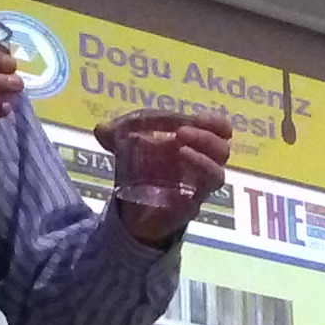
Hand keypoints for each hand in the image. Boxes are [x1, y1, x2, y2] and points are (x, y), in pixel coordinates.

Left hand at [96, 110, 233, 241]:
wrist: (133, 208)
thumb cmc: (140, 169)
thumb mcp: (128, 146)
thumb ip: (116, 134)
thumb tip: (101, 129)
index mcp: (194, 144)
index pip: (220, 131)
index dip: (215, 122)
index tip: (200, 116)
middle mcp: (202, 165)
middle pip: (222, 150)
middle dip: (207, 136)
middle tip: (183, 131)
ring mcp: (197, 188)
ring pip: (217, 174)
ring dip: (203, 159)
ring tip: (181, 148)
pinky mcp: (189, 207)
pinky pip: (200, 197)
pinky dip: (191, 187)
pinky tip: (179, 176)